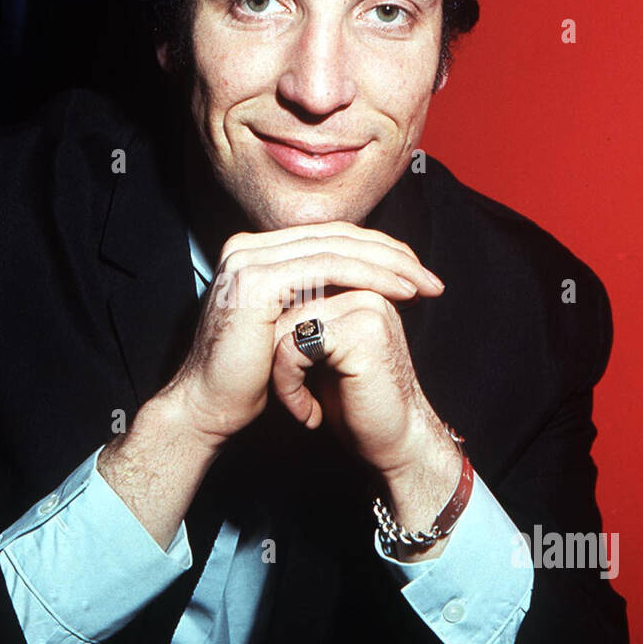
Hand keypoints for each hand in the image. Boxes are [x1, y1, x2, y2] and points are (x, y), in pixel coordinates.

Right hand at [162, 222, 443, 449]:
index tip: (417, 272)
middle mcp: (248, 246)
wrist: (209, 406)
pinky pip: (326, 269)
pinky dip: (368, 277)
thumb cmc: (250, 378)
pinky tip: (399, 293)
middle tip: (432, 279)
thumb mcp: (288, 326)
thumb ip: (312, 297)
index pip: (328, 237)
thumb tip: (361, 282)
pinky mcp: (256, 281)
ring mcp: (249, 259)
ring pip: (336, 250)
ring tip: (423, 286)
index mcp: (256, 251)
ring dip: (388, 266)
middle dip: (391, 256)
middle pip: (335, 237)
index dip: (377, 251)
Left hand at [270, 287, 464, 549]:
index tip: (289, 379)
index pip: (288, 293)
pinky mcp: (360, 333)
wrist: (398, 441)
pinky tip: (309, 413)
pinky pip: (292, 348)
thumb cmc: (358, 402)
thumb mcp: (325, 353)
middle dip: (273, 356)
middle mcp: (364, 288)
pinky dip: (289, 385)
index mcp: (357, 285)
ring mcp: (365, 307)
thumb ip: (302, 321)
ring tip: (301, 406)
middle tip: (292, 398)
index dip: (274, 337)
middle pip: (282, 307)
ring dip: (280, 374)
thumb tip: (255, 302)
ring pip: (282, 326)